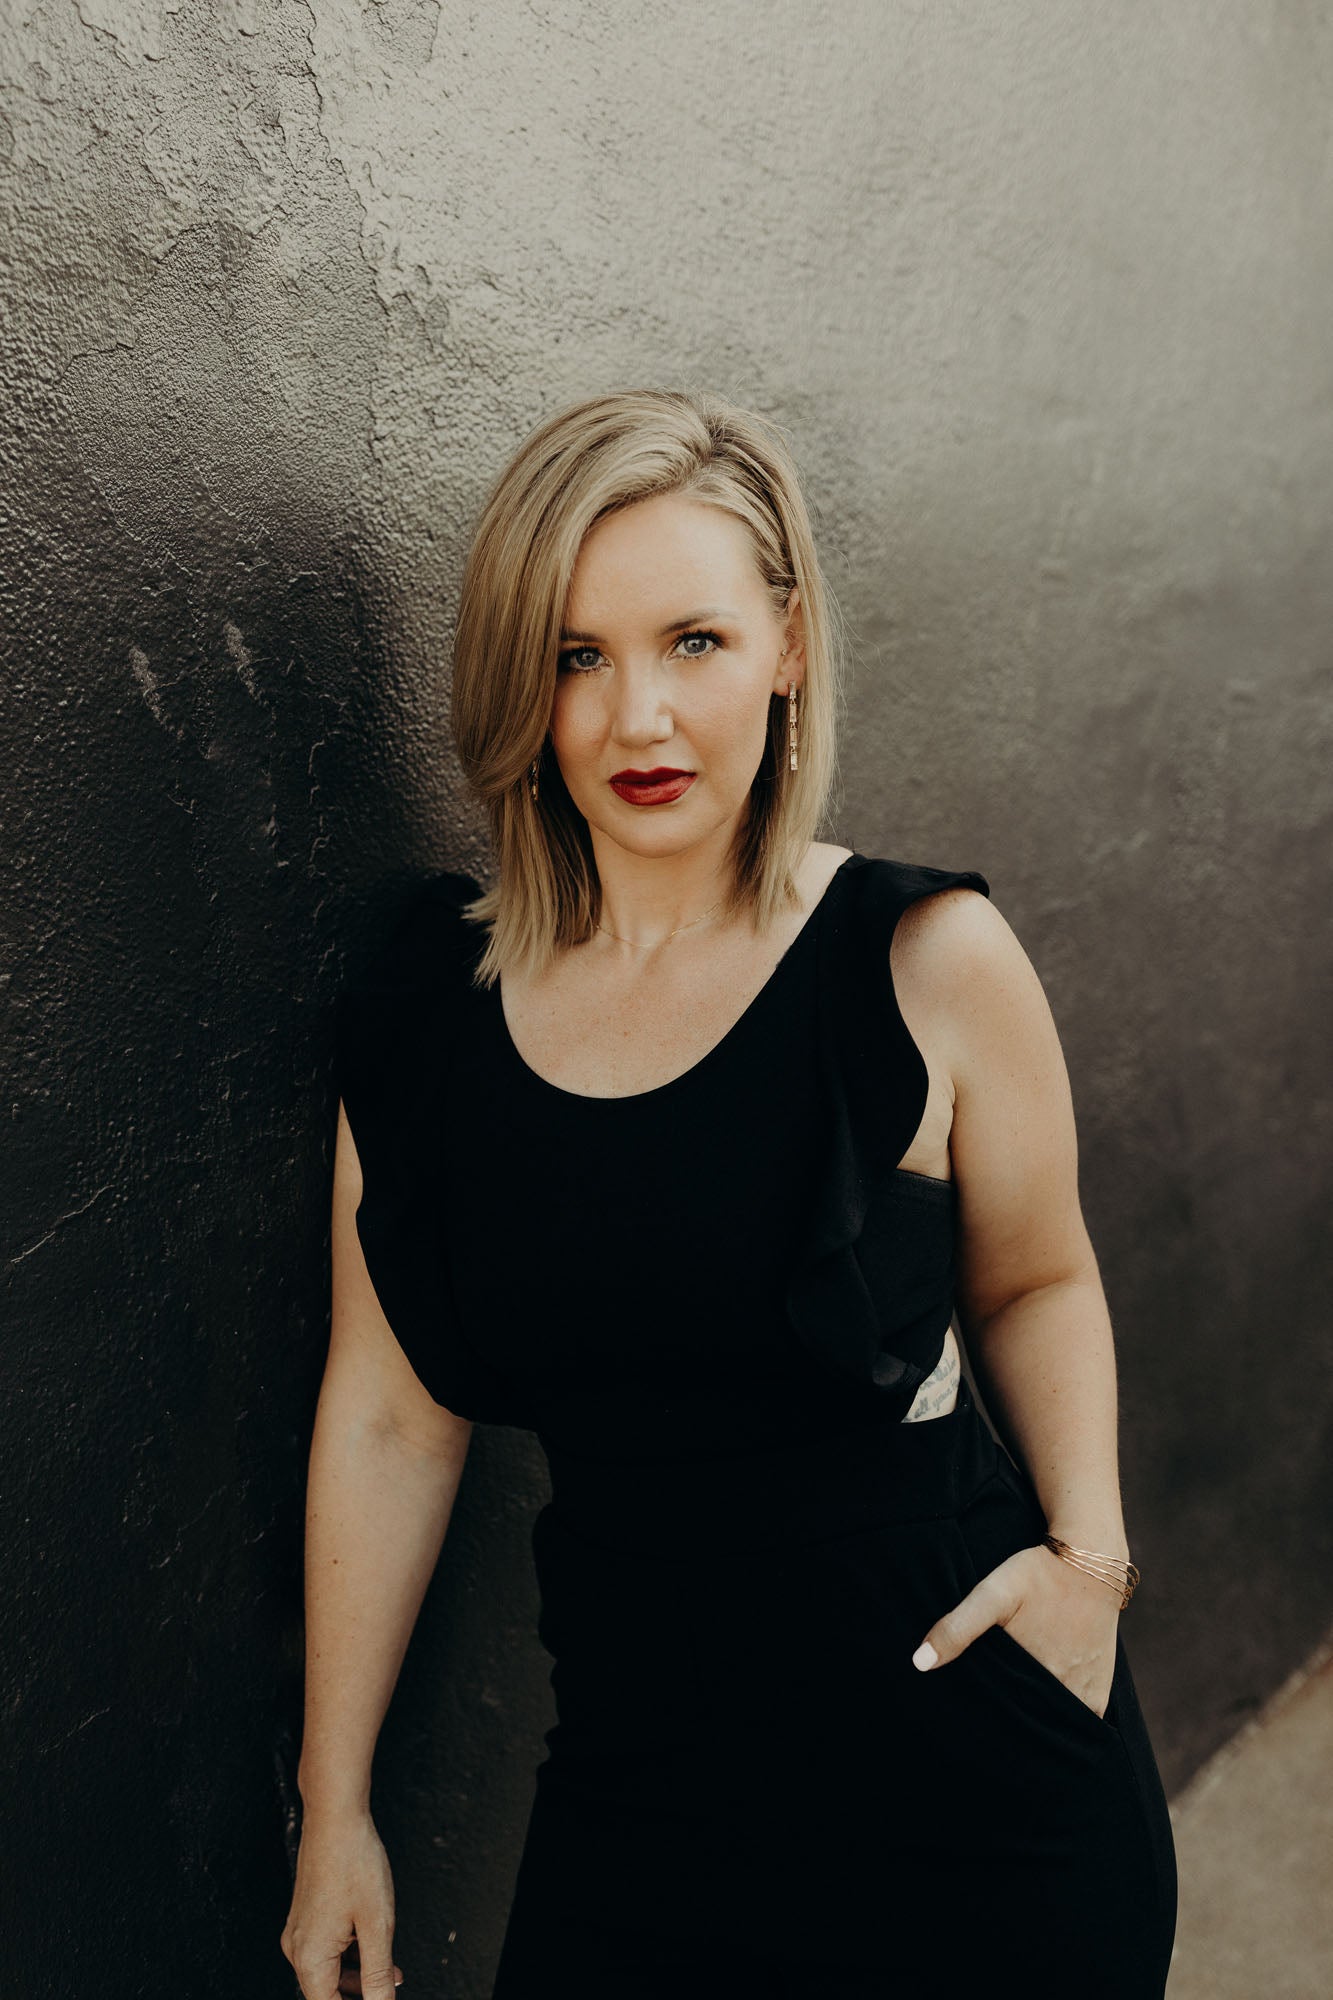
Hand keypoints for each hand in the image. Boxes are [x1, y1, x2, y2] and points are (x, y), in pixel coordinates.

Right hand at [280, 1805, 404, 1997]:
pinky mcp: (306, 1915)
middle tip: (388, 1989)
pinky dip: (350, 1954)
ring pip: (327, 1970)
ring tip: (391, 1972)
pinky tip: (374, 1948)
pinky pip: (326, 1948)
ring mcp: (300, 1930)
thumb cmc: (355, 1862)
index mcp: (310, 1957)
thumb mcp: (377, 1925)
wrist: (336, 1817)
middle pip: (325, 1992)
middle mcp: (298, 1948)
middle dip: (359, 1994)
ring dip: (358, 1975)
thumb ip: (378, 1974)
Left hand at [911, 1542, 1120, 1716]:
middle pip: (1026, 1724)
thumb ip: (958, 1627)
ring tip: (1014, 1722)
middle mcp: (1062, 1690)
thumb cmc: (1037, 1574)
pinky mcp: (1101, 1690)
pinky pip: (1081, 1720)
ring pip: (1054, 1726)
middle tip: (986, 1729)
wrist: (1090, 1560)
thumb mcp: (993, 1594)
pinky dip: (1064, 1721)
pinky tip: (1044, 1715)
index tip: (966, 1725)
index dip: (982, 1722)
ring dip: (1036, 1725)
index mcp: (1032, 1674)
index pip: (1000, 1718)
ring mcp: (1084, 1693)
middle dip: (1006, 1727)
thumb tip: (920, 1663)